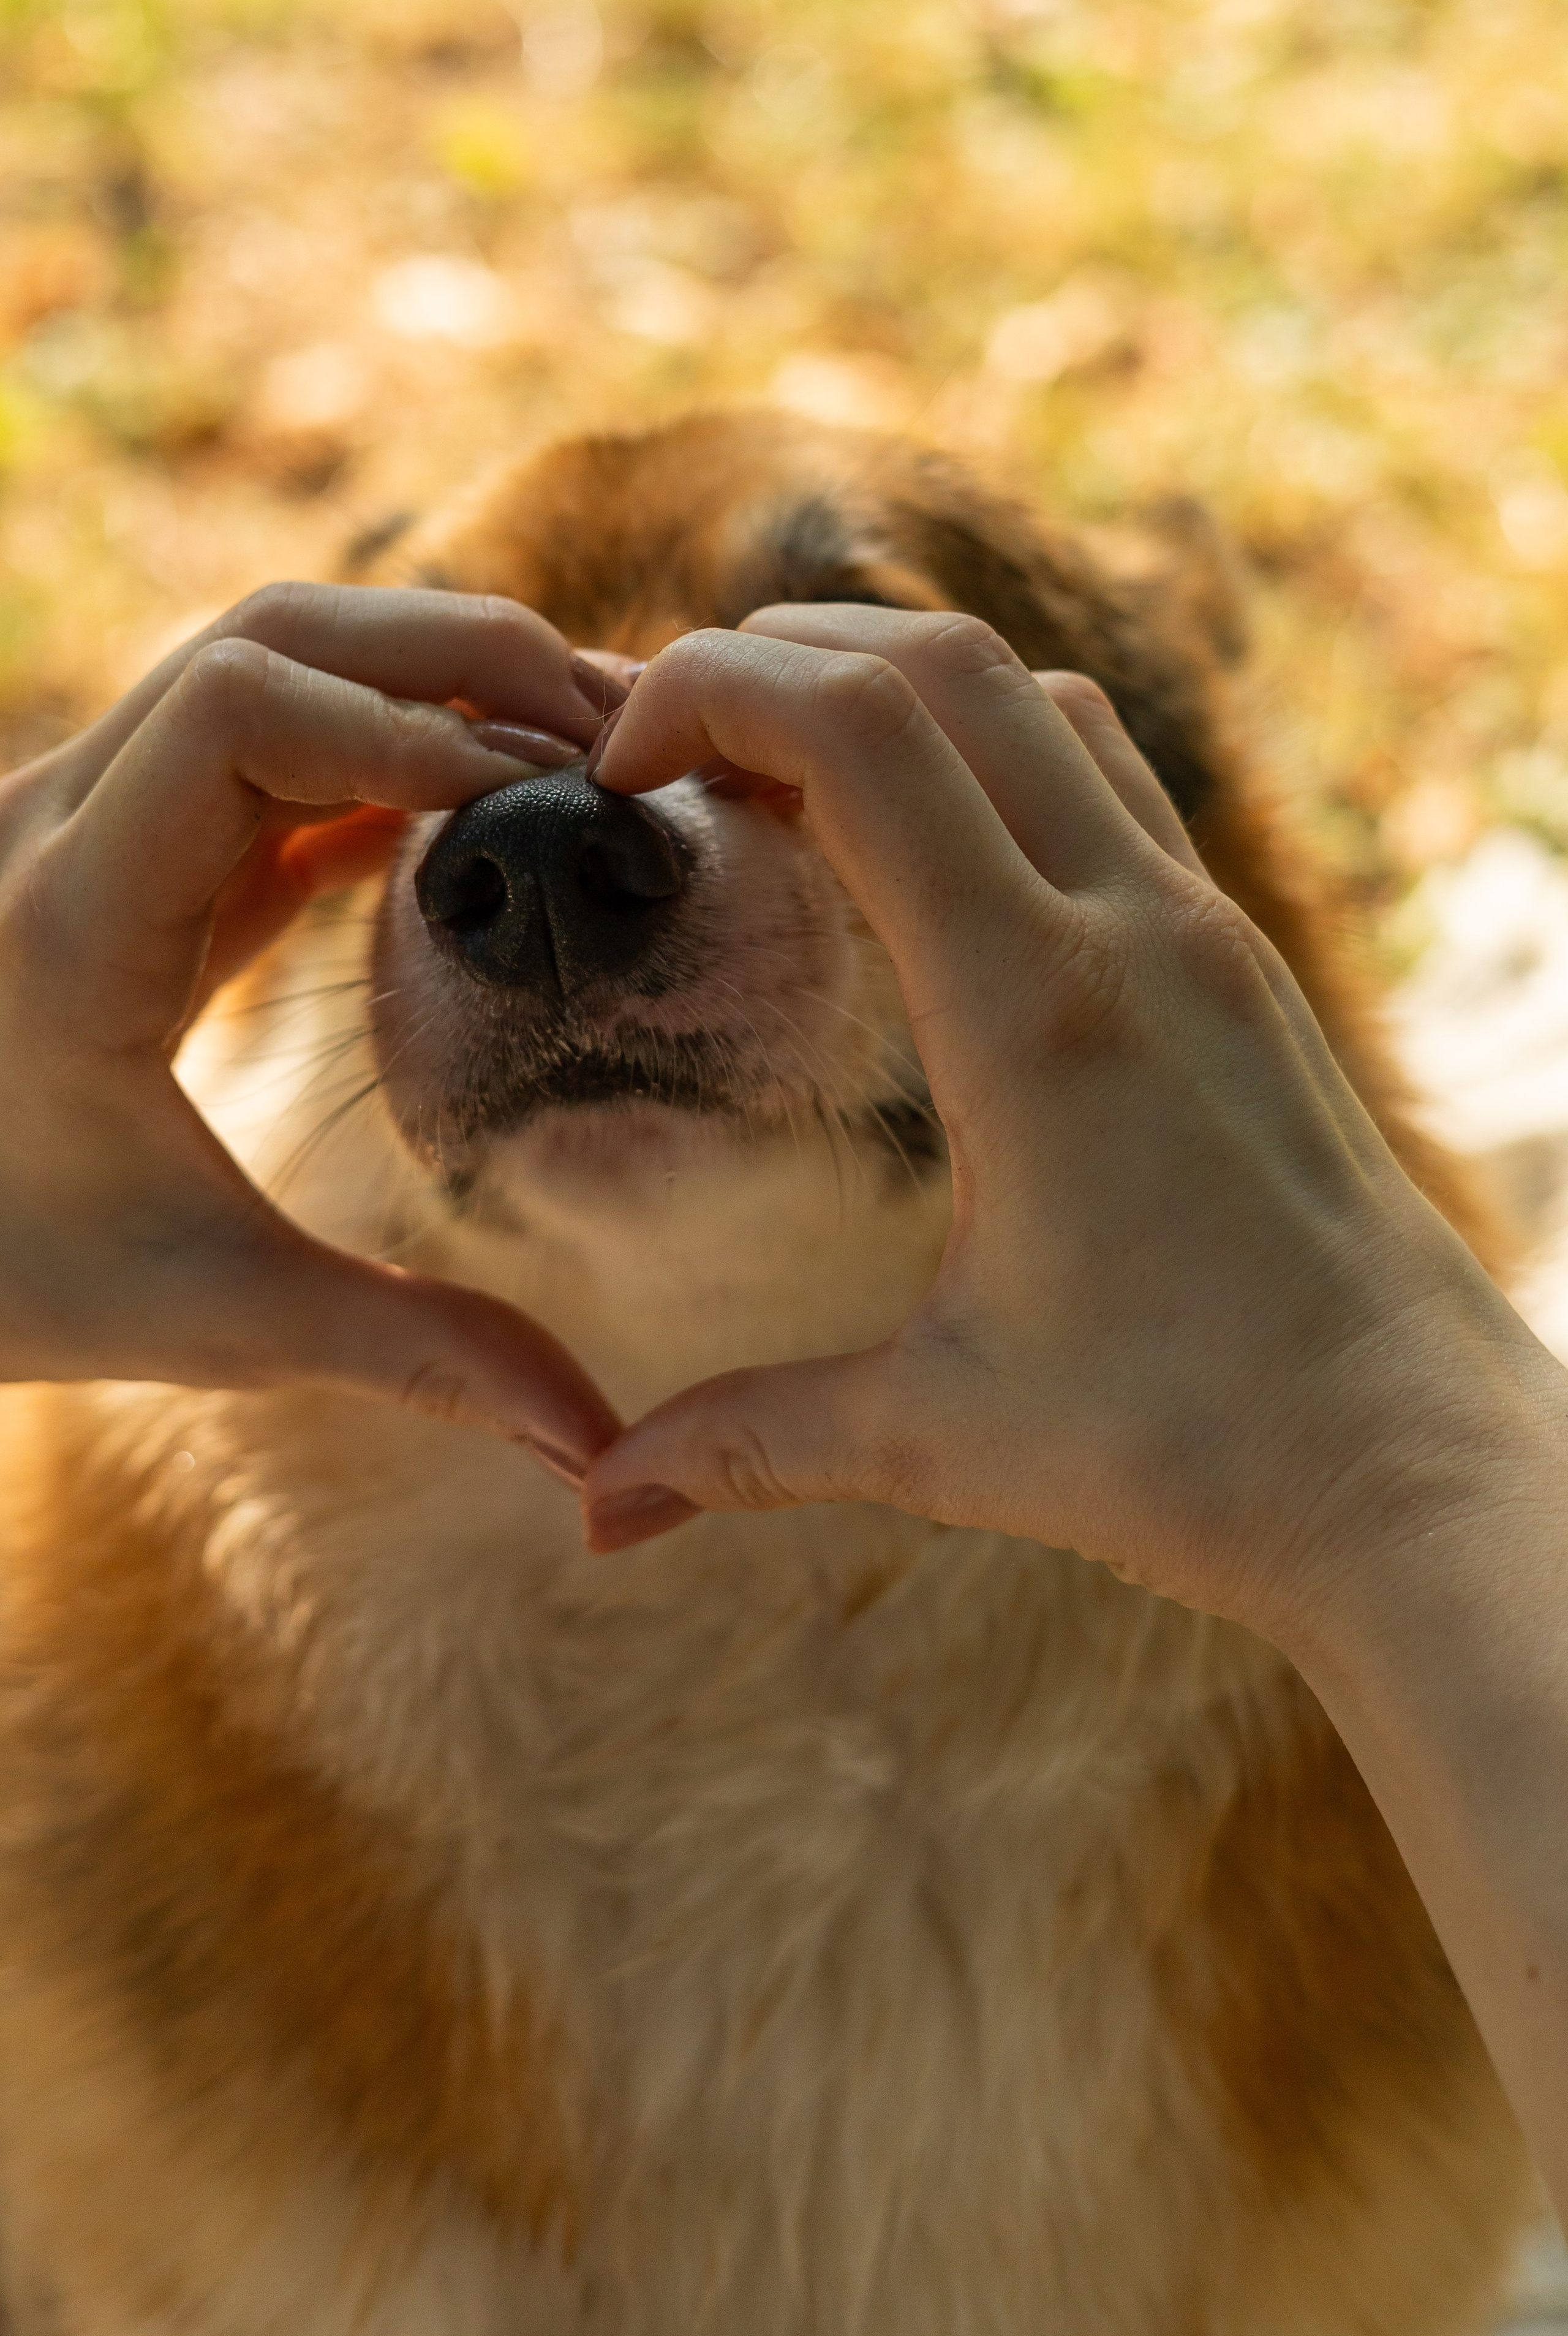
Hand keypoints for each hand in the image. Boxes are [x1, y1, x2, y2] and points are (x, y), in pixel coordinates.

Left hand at [0, 582, 625, 1475]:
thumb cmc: (15, 1285)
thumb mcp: (223, 1320)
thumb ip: (420, 1359)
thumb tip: (598, 1448)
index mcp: (70, 918)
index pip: (241, 710)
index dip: (412, 721)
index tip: (543, 799)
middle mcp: (52, 828)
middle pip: (266, 640)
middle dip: (452, 657)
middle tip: (607, 726)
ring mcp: (74, 822)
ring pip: (257, 664)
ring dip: (417, 684)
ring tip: (560, 750)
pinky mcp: (110, 847)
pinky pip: (250, 745)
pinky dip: (371, 747)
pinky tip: (474, 807)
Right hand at [579, 607, 1554, 1639]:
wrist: (1415, 1470)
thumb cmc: (1196, 1452)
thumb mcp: (942, 1440)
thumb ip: (750, 1443)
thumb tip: (600, 1512)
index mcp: (1033, 1007)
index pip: (860, 732)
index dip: (711, 692)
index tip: (619, 770)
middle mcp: (1132, 930)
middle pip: (944, 665)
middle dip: (782, 659)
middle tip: (673, 756)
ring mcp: (1205, 934)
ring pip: (1043, 702)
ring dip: (900, 694)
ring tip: (785, 789)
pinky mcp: (1243, 969)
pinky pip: (1112, 786)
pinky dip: (995, 759)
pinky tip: (931, 864)